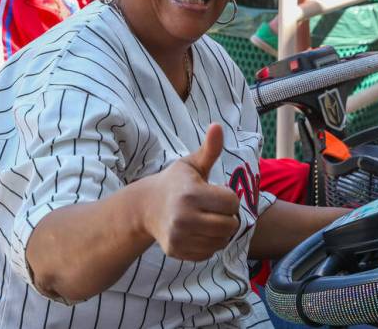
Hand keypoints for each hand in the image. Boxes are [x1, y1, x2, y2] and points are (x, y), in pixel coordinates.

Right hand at [142, 124, 239, 260]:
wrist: (145, 207)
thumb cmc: (174, 183)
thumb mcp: (191, 164)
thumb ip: (209, 149)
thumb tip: (217, 125)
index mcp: (191, 194)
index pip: (232, 202)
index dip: (228, 197)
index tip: (215, 193)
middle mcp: (184, 217)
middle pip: (230, 224)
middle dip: (227, 216)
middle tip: (214, 209)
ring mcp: (180, 236)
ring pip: (222, 241)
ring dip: (220, 231)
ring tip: (207, 219)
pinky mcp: (177, 251)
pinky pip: (210, 253)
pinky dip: (209, 244)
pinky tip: (198, 231)